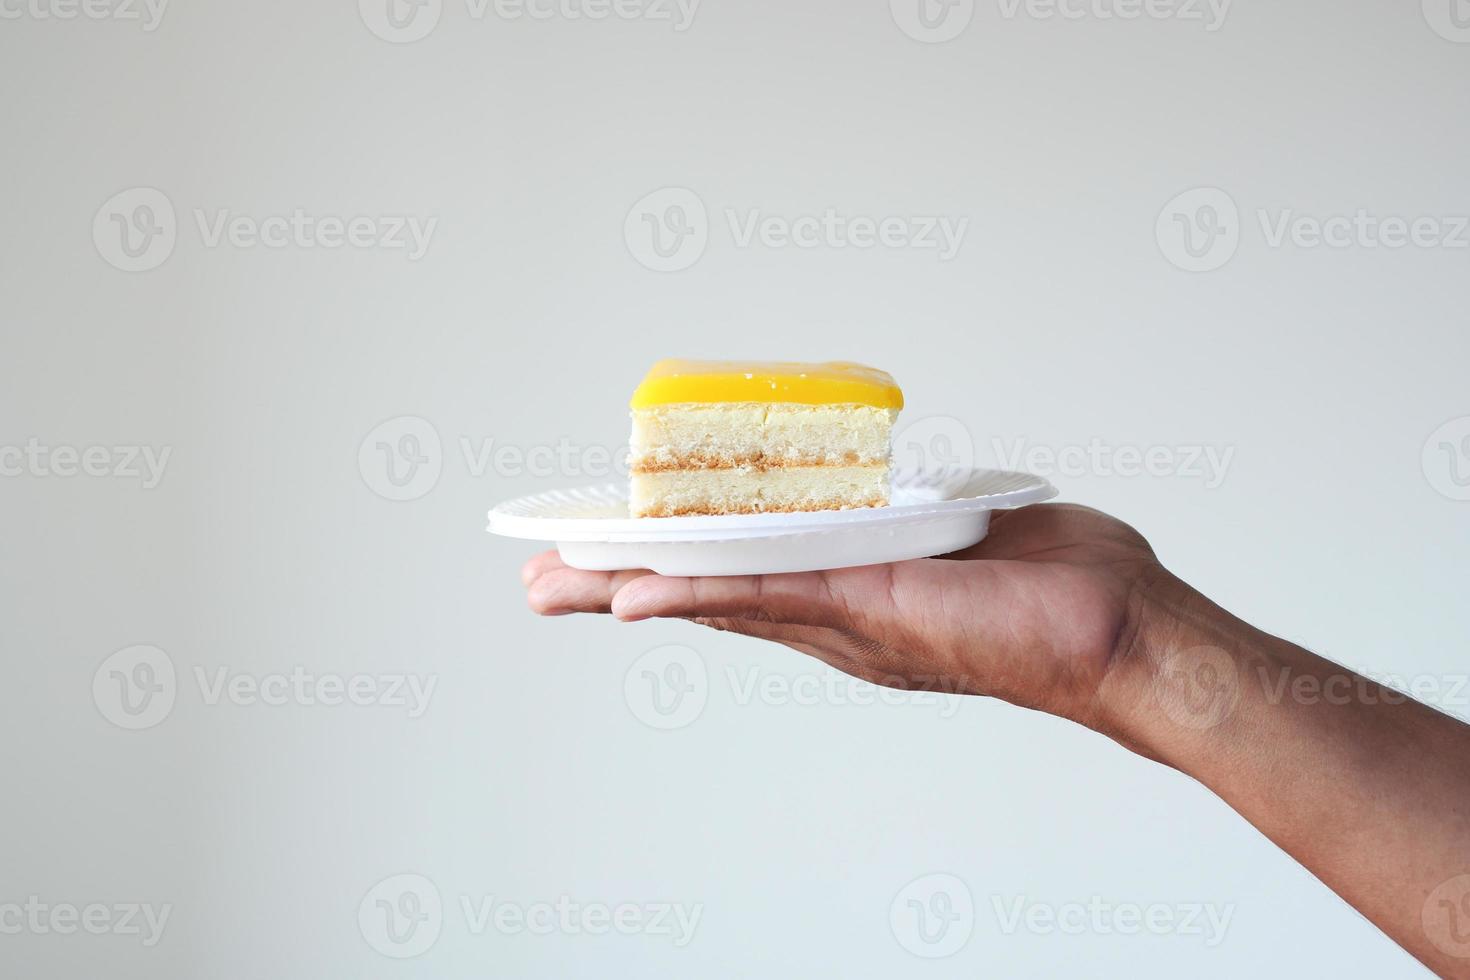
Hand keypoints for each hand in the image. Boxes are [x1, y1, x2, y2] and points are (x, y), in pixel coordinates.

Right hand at [522, 503, 1164, 728]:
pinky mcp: (869, 607)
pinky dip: (694, 593)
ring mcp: (846, 615)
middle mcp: (836, 616)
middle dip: (618, 587)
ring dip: (629, 591)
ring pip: (716, 598)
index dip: (668, 566)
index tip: (608, 552)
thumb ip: (910, 521)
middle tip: (541, 582)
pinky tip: (634, 594)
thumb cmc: (1060, 586)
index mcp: (851, 593)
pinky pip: (765, 596)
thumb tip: (889, 491)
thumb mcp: (960, 537)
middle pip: (706, 594)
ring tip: (556, 586)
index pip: (739, 576)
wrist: (1124, 630)